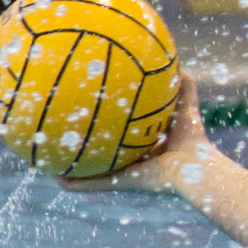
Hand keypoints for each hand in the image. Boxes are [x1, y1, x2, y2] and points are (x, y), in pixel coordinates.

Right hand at [61, 73, 210, 194]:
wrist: (193, 167)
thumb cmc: (193, 137)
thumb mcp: (186, 106)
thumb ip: (183, 86)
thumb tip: (178, 62)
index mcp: (151, 145)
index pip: (129, 133)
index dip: (116, 125)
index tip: (100, 113)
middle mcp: (138, 160)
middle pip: (110, 153)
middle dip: (92, 145)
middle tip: (70, 135)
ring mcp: (127, 174)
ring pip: (97, 172)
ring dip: (77, 169)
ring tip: (54, 162)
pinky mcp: (121, 183)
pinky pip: (94, 185)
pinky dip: (77, 184)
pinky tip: (57, 180)